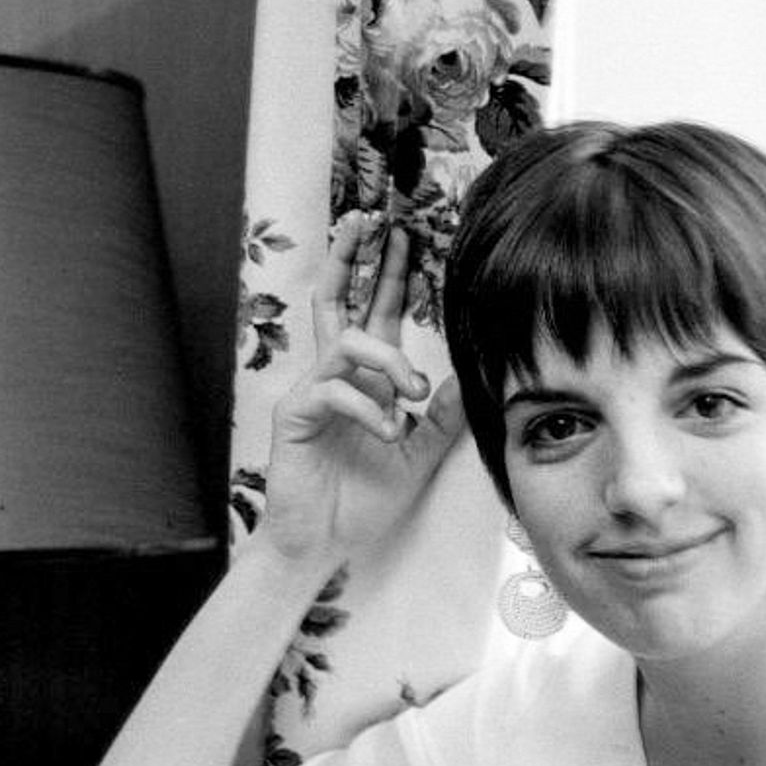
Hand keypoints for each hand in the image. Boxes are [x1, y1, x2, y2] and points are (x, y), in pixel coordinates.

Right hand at [258, 214, 468, 571]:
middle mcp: (337, 377)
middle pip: (340, 301)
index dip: (393, 276)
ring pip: (345, 341)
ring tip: (414, 394)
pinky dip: (368, 407)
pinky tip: (390, 432)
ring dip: (389, 358)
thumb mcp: (418, 458)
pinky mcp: (296, 415)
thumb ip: (442, 420)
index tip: (410, 238)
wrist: (321, 545)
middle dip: (356, 259)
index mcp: (366, 381)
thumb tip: (469, 377)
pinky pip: (333, 389)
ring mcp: (313, 392)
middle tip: (371, 221)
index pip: (379, 315)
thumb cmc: (361, 503)